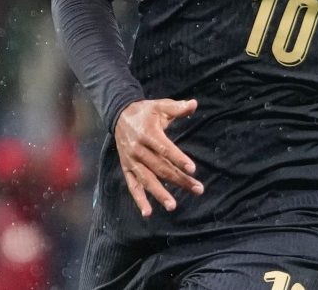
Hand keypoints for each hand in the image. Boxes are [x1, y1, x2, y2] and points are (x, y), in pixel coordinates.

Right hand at [114, 98, 203, 216]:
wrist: (119, 115)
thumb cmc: (145, 111)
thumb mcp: (161, 105)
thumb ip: (178, 107)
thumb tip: (194, 104)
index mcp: (148, 133)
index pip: (165, 149)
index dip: (178, 158)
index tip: (192, 169)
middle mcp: (138, 149)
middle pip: (161, 167)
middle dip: (180, 179)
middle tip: (198, 189)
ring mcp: (131, 161)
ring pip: (147, 180)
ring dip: (160, 194)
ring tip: (173, 206)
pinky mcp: (126, 168)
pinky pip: (133, 186)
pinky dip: (139, 199)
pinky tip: (148, 213)